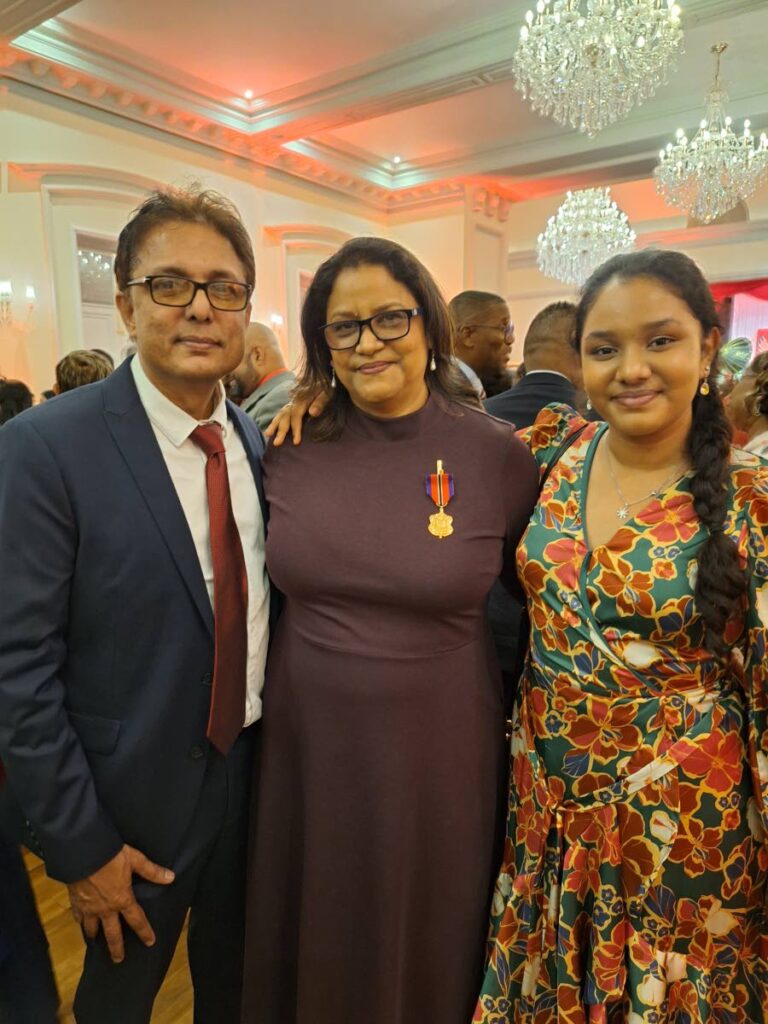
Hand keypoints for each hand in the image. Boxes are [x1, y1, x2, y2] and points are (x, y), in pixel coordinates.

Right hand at [67, 844, 174, 963]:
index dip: (144, 932)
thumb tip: (170, 878)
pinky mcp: (75, 903)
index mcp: (122, 900)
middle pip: (112, 933)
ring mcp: (89, 908)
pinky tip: (80, 923)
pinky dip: (80, 921)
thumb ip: (152, 871)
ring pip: (92, 928)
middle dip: (116, 948)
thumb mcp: (135, 860)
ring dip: (95, 936)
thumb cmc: (111, 856)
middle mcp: (106, 909)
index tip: (150, 942)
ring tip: (97, 941)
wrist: (83, 853)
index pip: (137, 920)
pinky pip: (78, 917)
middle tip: (118, 960)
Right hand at [264, 389, 330, 445]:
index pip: (296, 415)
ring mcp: (292, 401)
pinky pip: (283, 412)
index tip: (296, 442)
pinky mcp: (293, 403)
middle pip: (286, 415)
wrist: (326, 379)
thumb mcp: (328, 393)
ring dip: (274, 424)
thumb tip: (311, 413)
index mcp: (303, 397)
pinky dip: (276, 420)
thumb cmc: (329, 387)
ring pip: (282, 413)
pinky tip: (272, 428)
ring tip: (267, 434)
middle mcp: (295, 399)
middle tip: (276, 444)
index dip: (295, 428)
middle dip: (281, 430)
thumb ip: (320, 402)